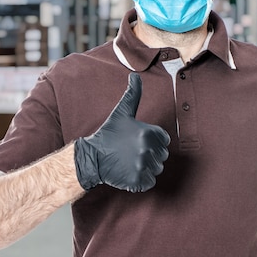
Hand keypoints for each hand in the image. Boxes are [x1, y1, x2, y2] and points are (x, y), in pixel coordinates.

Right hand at [74, 73, 170, 191]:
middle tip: (132, 151)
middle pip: (161, 155)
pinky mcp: (137, 181)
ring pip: (157, 168)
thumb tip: (135, 75)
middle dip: (150, 153)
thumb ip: (133, 94)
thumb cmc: (109, 133)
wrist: (92, 157)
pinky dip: (142, 179)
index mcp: (148, 133)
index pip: (164, 139)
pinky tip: (130, 171)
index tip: (138, 140)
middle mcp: (147, 150)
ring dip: (146, 166)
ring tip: (130, 161)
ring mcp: (142, 167)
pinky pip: (150, 181)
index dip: (153, 140)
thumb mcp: (122, 112)